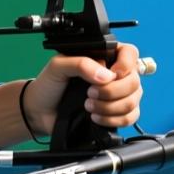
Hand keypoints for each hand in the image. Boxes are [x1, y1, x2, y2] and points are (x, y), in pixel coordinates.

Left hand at [22, 43, 143, 136]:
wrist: (40, 110)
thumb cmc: (48, 85)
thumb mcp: (58, 66)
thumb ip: (81, 63)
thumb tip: (106, 75)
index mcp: (103, 56)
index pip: (130, 53)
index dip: (125, 65)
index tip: (111, 75)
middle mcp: (115, 75)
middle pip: (134, 81)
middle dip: (111, 91)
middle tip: (89, 93)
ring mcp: (118, 95)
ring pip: (133, 101)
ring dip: (109, 107)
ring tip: (88, 106)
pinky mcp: (116, 114)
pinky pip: (130, 118)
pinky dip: (113, 120)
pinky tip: (96, 118)